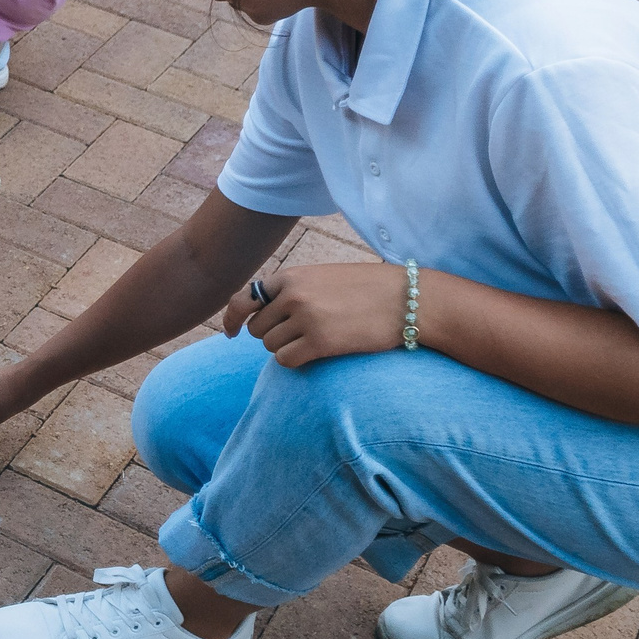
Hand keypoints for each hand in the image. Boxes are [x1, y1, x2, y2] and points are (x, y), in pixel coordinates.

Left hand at [224, 263, 410, 366]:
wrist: (408, 299)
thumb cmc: (369, 288)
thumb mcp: (324, 277)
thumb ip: (293, 289)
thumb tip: (262, 312)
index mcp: (292, 276)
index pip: (244, 299)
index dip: (232, 318)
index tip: (230, 332)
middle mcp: (293, 295)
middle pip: (258, 329)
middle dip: (273, 335)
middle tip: (300, 335)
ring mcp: (305, 318)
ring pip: (271, 346)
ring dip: (286, 348)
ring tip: (315, 340)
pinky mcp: (319, 342)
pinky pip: (286, 360)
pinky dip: (295, 361)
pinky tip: (315, 354)